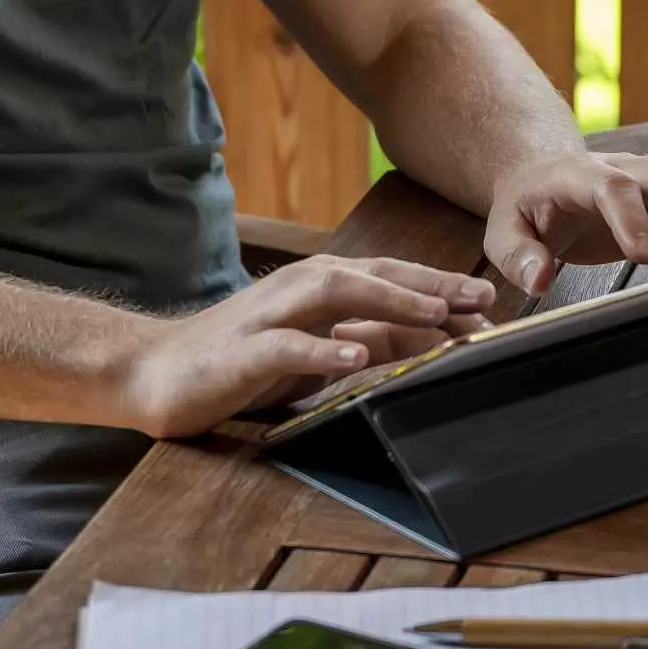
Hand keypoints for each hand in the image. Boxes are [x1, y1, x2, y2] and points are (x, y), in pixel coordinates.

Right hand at [121, 256, 495, 437]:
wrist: (156, 373)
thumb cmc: (242, 362)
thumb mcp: (317, 352)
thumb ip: (368, 339)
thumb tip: (435, 338)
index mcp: (319, 287)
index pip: (390, 279)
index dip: (441, 287)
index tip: (491, 303)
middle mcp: (299, 289)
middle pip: (374, 275)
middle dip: (431, 285)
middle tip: (481, 300)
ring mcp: (269, 316)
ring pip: (337, 294)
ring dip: (390, 302)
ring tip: (436, 313)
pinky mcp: (242, 352)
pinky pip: (288, 347)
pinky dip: (323, 349)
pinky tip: (354, 357)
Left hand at [483, 150, 647, 295]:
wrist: (539, 182)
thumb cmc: (524, 207)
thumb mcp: (503, 231)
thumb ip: (519, 255)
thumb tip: (538, 279)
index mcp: (579, 175)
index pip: (612, 187)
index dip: (631, 218)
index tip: (644, 255)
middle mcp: (621, 174)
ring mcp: (645, 192)